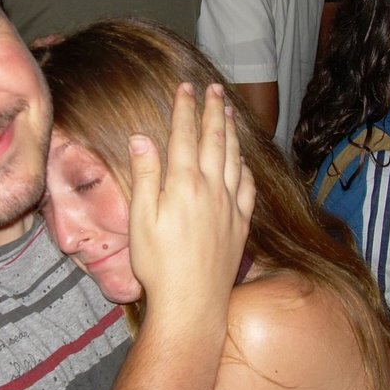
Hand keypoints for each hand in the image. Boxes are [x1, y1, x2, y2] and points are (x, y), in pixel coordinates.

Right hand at [127, 82, 254, 319]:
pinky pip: (247, 185)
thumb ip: (145, 175)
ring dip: (232, 130)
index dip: (186, 108)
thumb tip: (141, 137)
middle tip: (215, 89)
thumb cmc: (158, 263)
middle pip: (215, 139)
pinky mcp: (241, 223)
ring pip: (234, 157)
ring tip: (230, 110)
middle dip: (214, 110)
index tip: (186, 87)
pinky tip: (242, 160)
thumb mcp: (141, 219)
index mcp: (184, 184)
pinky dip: (244, 166)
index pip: (185, 135)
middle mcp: (212, 188)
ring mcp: (230, 205)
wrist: (192, 302)